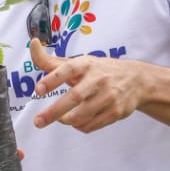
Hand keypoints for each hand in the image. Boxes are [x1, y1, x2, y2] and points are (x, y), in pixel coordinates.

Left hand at [29, 37, 144, 134]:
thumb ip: (51, 60)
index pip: (67, 69)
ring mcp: (109, 96)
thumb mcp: (78, 63)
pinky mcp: (116, 112)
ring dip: (66, 120)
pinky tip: (77, 121)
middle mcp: (98, 79)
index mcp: (86, 64)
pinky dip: (80, 126)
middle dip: (54, 111)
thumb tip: (33, 44)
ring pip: (82, 116)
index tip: (38, 90)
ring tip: (61, 119)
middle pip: (74, 97)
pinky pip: (91, 125)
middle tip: (38, 121)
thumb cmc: (99, 71)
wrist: (136, 80)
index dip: (52, 80)